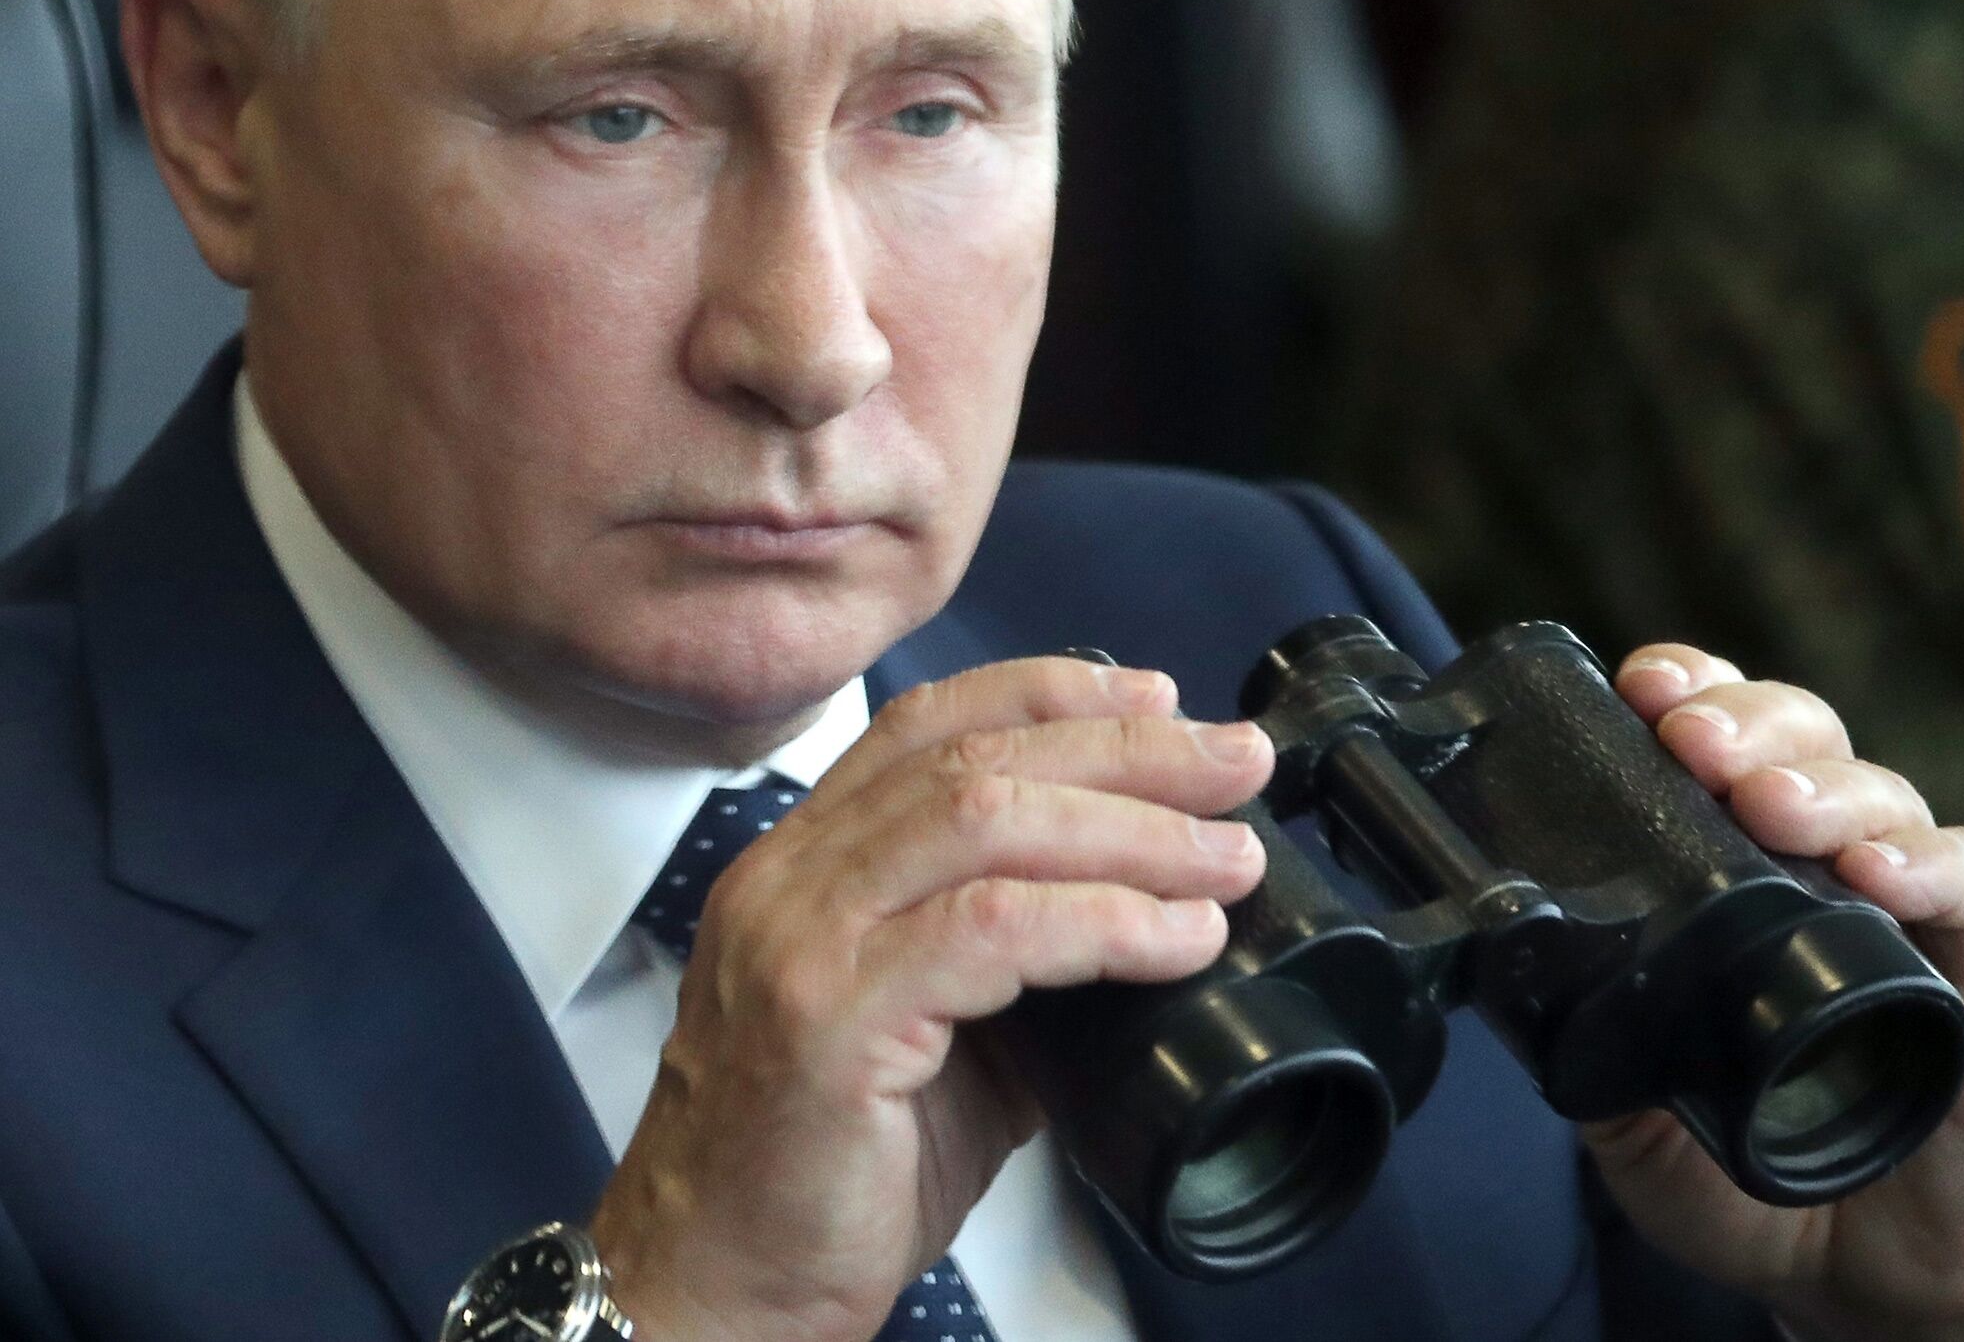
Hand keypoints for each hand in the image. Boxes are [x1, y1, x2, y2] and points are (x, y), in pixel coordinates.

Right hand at [590, 659, 1272, 1341]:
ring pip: (984, 821)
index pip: (929, 724)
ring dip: (1132, 830)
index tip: (1157, 700)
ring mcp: (800, 939)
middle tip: (1234, 762)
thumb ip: (1016, 965)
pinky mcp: (827, 1018)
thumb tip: (1154, 922)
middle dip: (1126, 749)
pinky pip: (990, 931)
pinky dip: (1103, 920)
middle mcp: (791, 878)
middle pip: (973, 758)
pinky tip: (1179, 937)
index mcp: (807, 864)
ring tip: (1228, 857)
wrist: (718, 1289)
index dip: (1050, 693)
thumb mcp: (932, 1039)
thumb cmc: (819, 1171)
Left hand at [1587, 645, 1963, 1341]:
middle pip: (1799, 741)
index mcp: (1737, 872)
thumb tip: (1528, 987)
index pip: (1720, 746)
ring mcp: (1909, 910)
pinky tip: (1879, 873)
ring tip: (1767, 802)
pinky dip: (1932, 868)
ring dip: (1822, 785)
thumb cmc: (1759, 1177)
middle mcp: (1824, 869)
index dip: (1688, 695)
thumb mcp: (1637, 1122)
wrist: (1866, 1278)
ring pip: (1882, 797)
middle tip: (1688, 740)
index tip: (1638, 689)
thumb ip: (1596, 1051)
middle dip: (1742, 719)